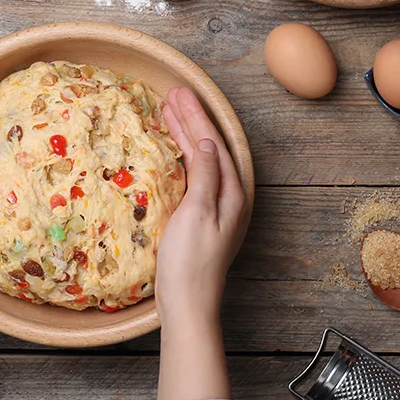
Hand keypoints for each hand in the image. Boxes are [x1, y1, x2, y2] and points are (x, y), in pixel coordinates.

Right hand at [157, 88, 244, 325]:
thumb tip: (209, 144)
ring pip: (200, 160)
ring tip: (168, 113)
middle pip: (208, 149)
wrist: (187, 304)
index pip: (212, 144)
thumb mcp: (199, 213)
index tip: (179, 95)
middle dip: (190, 121)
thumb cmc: (191, 262)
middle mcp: (226, 197)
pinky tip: (173, 151)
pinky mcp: (197, 219)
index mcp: (231, 193)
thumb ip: (206, 176)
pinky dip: (181, 157)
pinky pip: (191, 175)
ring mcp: (212, 208)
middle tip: (172, 95)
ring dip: (185, 136)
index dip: (195, 118)